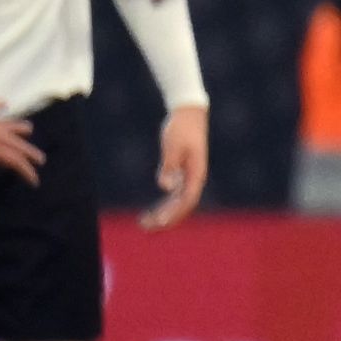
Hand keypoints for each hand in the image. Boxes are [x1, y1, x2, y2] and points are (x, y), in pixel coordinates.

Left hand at [142, 102, 210, 228]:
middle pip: (182, 207)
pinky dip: (163, 206)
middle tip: (145, 226)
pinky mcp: (183, 175)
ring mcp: (189, 178)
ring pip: (178, 204)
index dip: (173, 212)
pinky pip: (174, 197)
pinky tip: (151, 212)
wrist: (188, 113)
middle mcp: (195, 180)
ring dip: (163, 215)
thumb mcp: (172, 145)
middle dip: (165, 219)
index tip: (159, 221)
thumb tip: (165, 187)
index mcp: (196, 174)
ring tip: (144, 223)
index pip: (186, 200)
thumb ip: (169, 166)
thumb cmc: (181, 128)